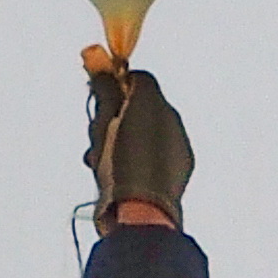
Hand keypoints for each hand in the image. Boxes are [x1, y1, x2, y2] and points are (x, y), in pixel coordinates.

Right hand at [83, 50, 192, 232]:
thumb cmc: (120, 167)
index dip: (115, 83)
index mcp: (154, 103)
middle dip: (117, 114)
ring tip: (101, 158)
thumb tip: (99, 65)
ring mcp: (179, 145)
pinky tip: (120, 172)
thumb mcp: (103, 124)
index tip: (98, 94)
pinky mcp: (182, 166)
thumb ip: (104, 91)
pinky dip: (140, 155)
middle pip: (143, 104)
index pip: (139, 78)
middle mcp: (172, 120)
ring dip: (124, 138)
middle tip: (96, 131)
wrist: (142, 213)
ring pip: (148, 130)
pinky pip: (159, 151)